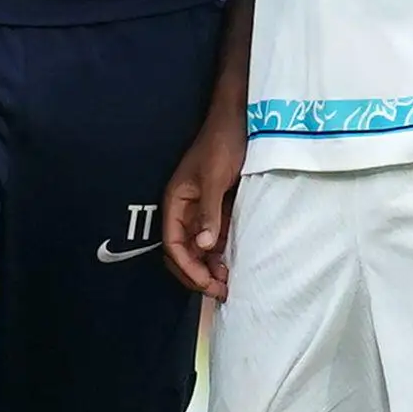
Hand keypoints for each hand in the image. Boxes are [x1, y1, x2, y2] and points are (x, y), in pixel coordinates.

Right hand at [162, 107, 247, 301]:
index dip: (187, 267)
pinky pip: (215, 239)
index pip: (173, 244)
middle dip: (197, 274)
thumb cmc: (222, 144)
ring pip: (200, 249)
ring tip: (229, 284)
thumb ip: (208, 211)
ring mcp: (202, 211)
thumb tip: (203, 246)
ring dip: (210, 268)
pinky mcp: (219, 209)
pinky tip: (233, 266)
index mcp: (176, 202)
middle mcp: (185, 210)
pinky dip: (221, 255)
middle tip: (220, 291)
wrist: (240, 120)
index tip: (206, 283)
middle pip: (183, 252)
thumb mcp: (215, 177)